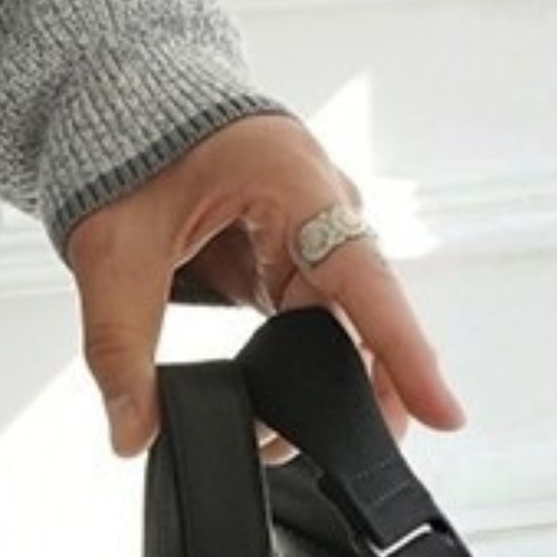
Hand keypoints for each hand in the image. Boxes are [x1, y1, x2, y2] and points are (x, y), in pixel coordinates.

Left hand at [61, 111, 469, 462]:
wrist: (118, 97)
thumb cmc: (126, 142)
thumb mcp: (111, 246)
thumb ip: (119, 341)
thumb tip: (134, 429)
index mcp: (289, 179)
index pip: (361, 276)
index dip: (401, 350)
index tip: (445, 413)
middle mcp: (319, 201)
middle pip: (361, 310)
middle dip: (358, 388)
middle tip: (346, 459)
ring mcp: (310, 225)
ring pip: (339, 319)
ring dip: (322, 378)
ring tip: (289, 439)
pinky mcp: (290, 248)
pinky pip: (313, 312)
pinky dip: (300, 359)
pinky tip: (284, 403)